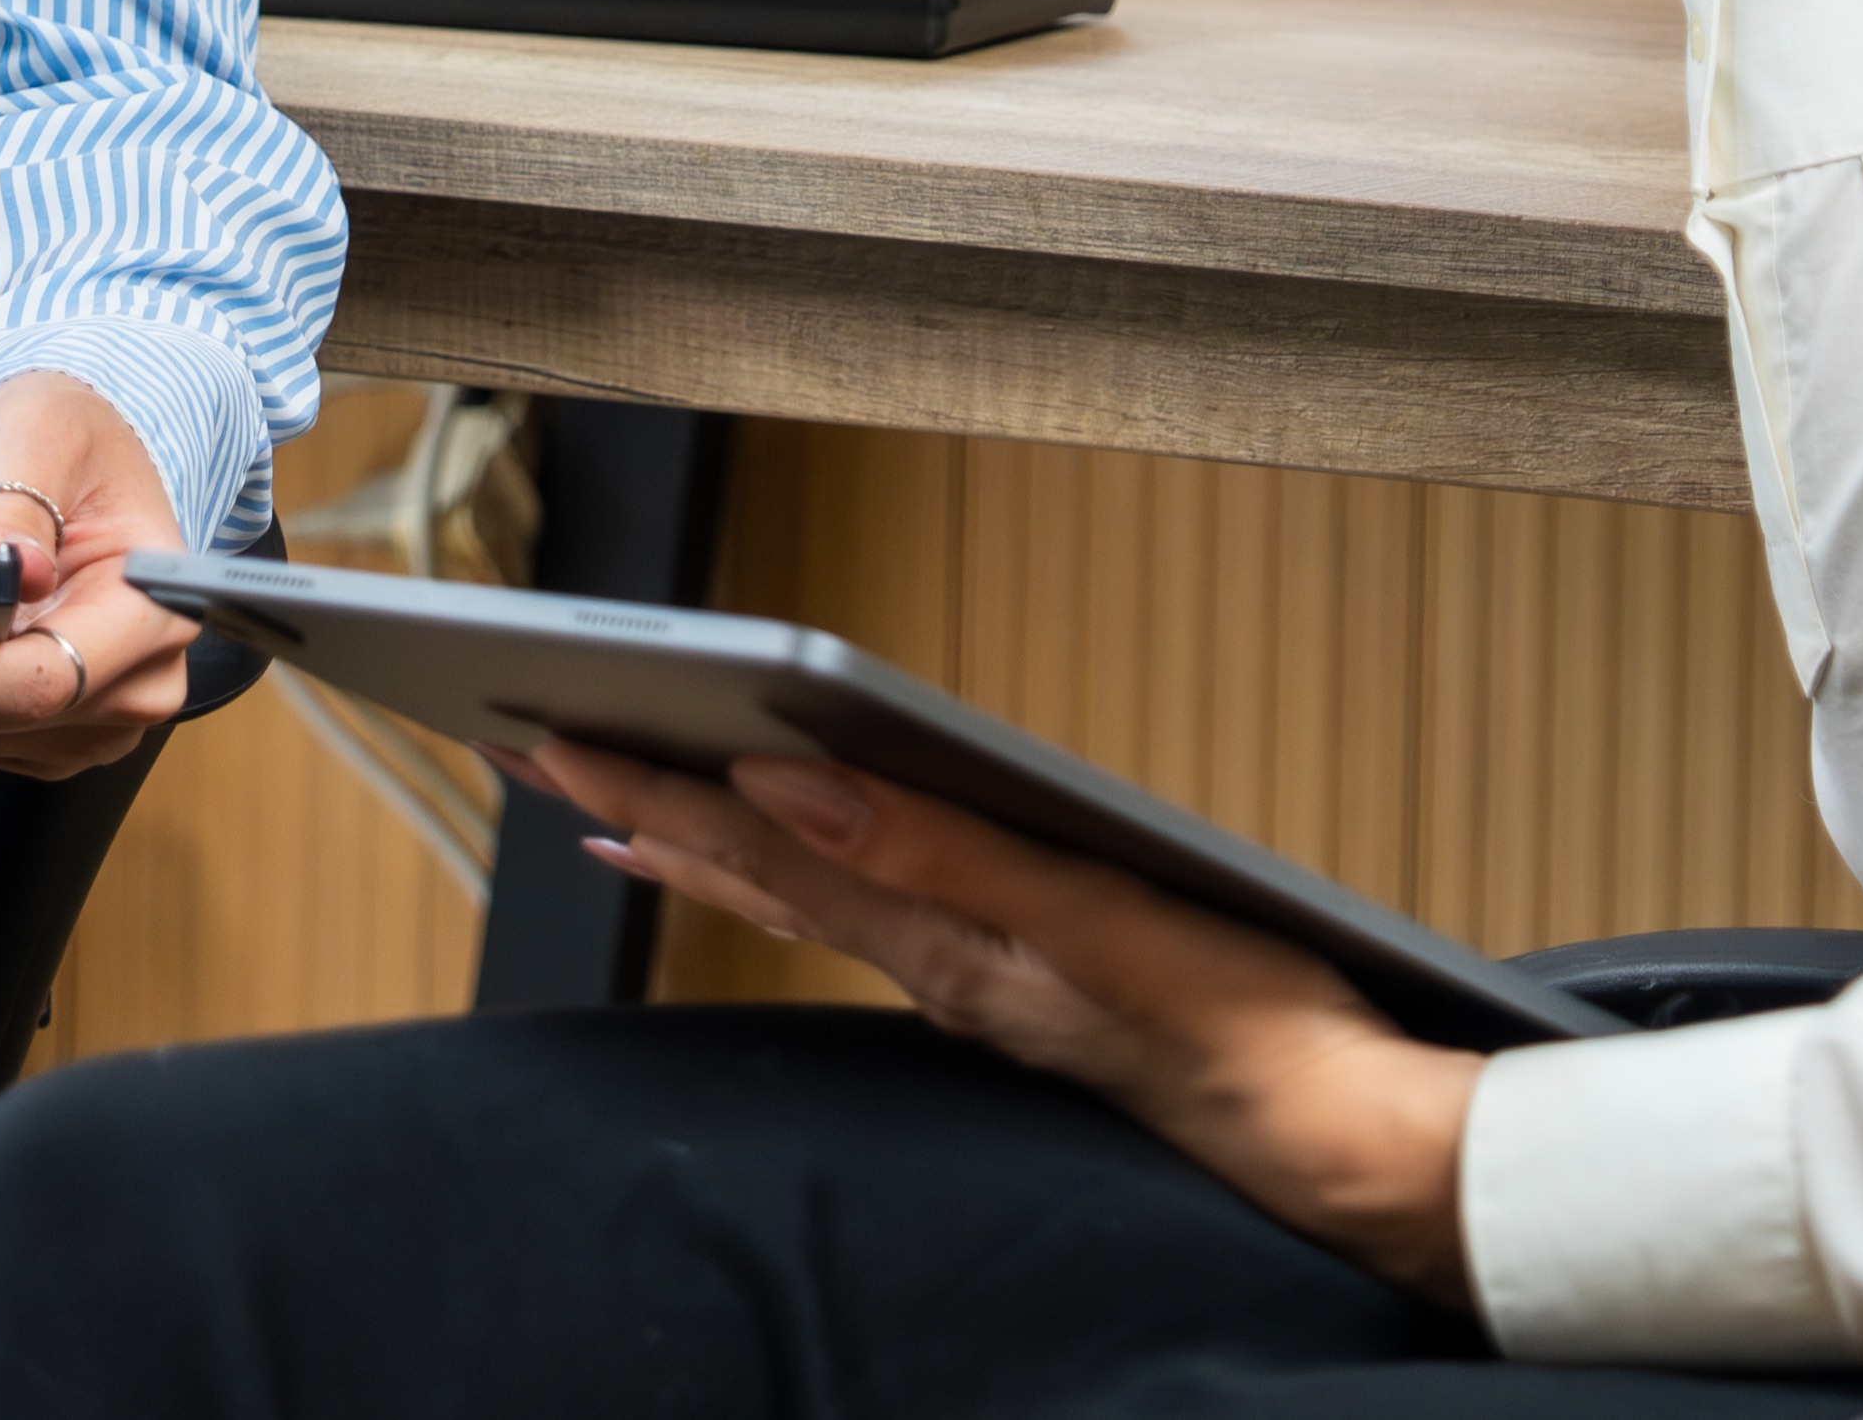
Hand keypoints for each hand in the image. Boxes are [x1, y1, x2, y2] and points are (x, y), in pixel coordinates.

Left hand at [529, 740, 1483, 1299]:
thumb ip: (934, 849)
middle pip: (753, 876)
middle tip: (533, 750)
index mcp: (937, 937)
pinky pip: (869, 918)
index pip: (758, 852)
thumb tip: (785, 785)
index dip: (650, 789)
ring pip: (801, 898)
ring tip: (623, 813)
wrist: (1328, 1130)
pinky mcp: (1020, 980)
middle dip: (643, 809)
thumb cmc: (1231, 1020)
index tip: (547, 733)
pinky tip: (798, 872)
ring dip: (705, 848)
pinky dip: (802, 881)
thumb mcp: (1083, 917)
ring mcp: (974, 977)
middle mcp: (936, 962)